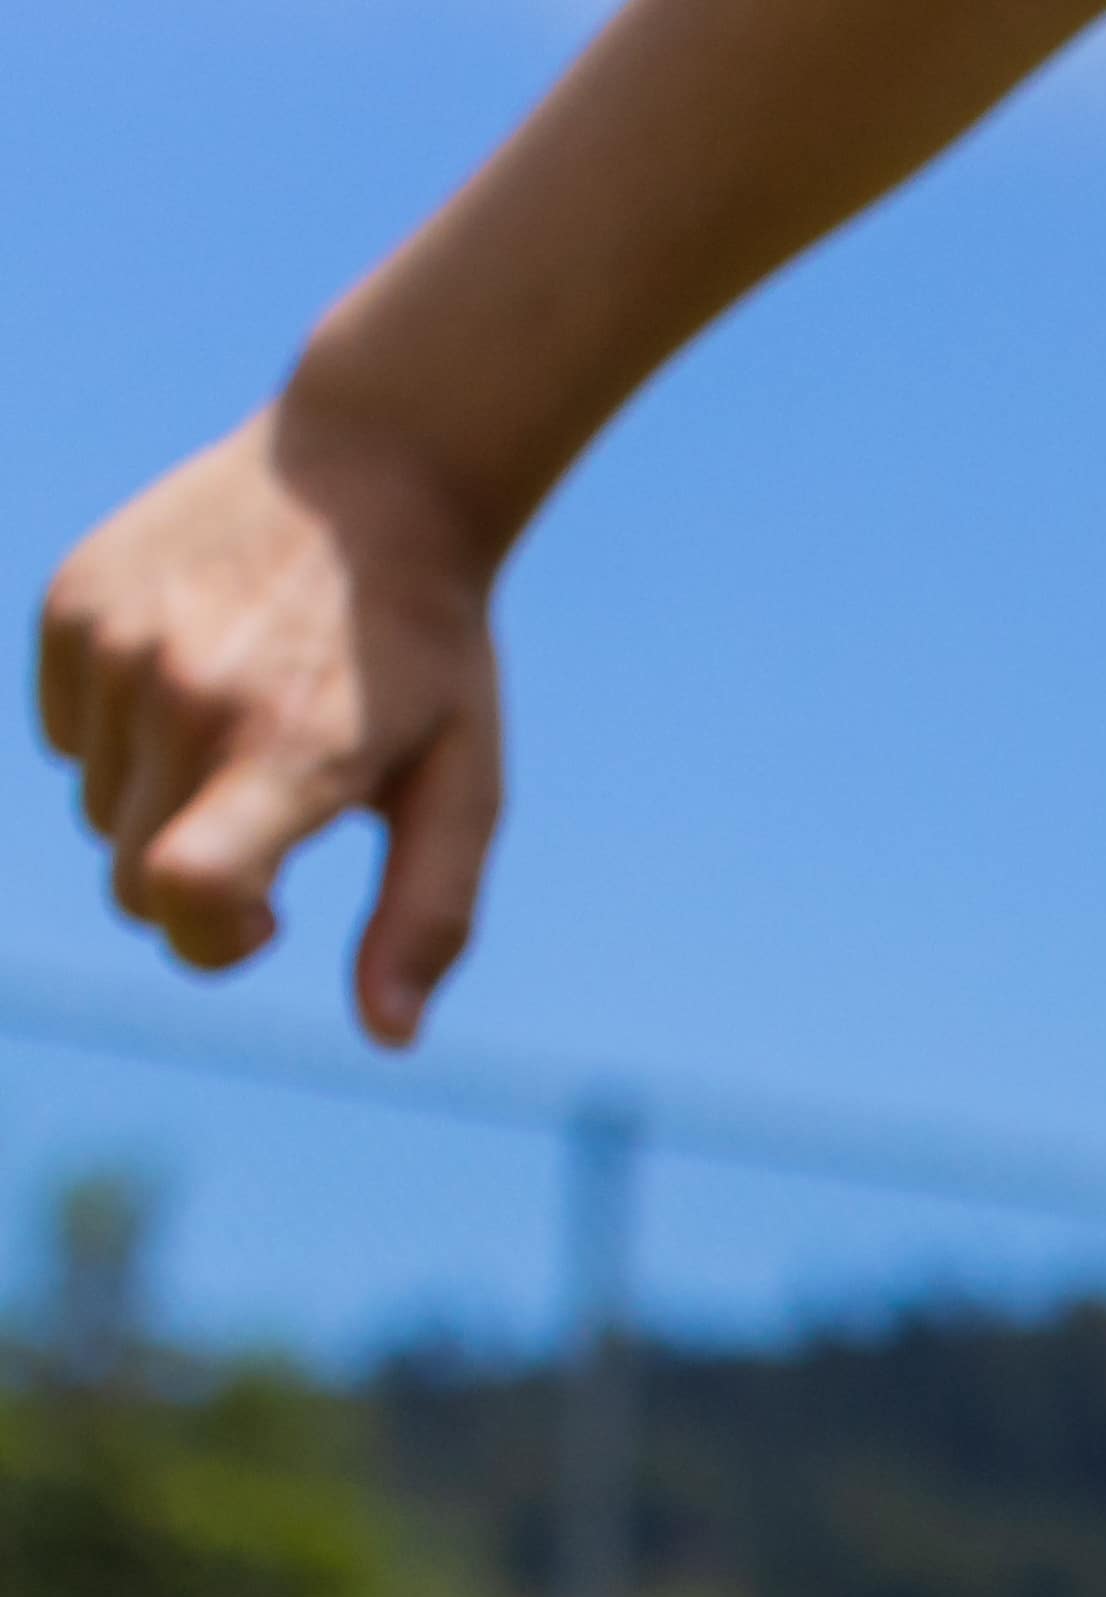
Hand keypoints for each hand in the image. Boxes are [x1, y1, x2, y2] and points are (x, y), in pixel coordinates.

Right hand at [41, 406, 514, 1045]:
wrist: (369, 479)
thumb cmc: (429, 657)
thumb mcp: (465, 790)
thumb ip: (427, 919)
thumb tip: (389, 1036)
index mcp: (284, 749)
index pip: (180, 892)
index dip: (208, 941)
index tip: (266, 922)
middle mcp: (181, 693)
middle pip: (131, 876)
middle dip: (195, 889)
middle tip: (273, 830)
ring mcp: (113, 642)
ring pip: (96, 807)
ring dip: (161, 807)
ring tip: (248, 738)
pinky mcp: (71, 603)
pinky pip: (67, 731)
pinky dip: (121, 738)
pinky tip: (199, 684)